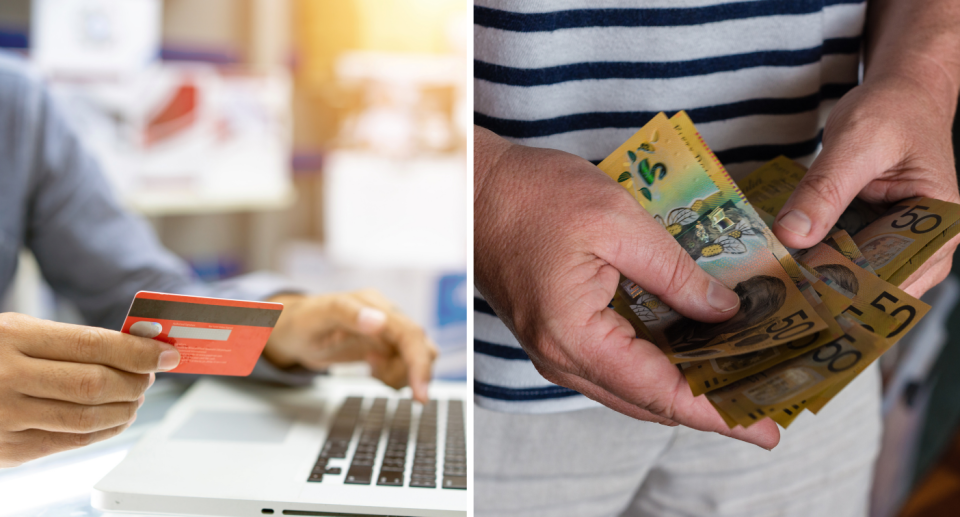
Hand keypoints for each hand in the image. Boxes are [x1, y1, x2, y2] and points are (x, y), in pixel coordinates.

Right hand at [0, 313, 180, 466]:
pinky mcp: (9, 449)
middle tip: (151, 375)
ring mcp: (6, 417)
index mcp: (13, 337)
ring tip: (136, 397)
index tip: (166, 354)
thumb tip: (139, 347)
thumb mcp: (20, 331)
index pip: (93, 345)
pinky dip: (105, 431)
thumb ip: (73, 340)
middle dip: (136, 381)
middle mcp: (7, 377)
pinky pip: (71, 442)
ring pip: (88, 418)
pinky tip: (116, 418)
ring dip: (126, 408)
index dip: (138, 352)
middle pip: (95, 384)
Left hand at [263, 291, 437, 402]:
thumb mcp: (318, 318)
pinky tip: (373, 371)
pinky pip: (405, 364)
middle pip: (420, 347)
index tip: (420, 393)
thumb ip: (347, 314)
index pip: (410, 334)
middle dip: (414, 374)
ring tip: (373, 373)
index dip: (419, 364)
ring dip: (401, 374)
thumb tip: (379, 321)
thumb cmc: (301, 322)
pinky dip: (395, 375)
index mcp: (374, 304)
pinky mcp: (386, 345)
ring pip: (416, 358)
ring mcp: (388, 331)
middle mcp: (386, 315)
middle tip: (403, 394)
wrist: (292, 330)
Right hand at [474, 126, 779, 448]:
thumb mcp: (618, 221)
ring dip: (684, 386)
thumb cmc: (534, 196)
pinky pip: (615, 366)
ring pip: (632, 388)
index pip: (660, 393)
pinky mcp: (557, 334)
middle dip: (709, 405)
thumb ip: (675, 271)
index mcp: (576, 336)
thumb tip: (724, 311)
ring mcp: (556, 350)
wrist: (475, 187)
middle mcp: (562, 357)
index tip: (765, 428)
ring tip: (737, 375)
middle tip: (765, 400)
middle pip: (648, 402)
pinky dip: (657, 365)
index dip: (718, 413)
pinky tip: (691, 346)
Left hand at [773, 77, 959, 297]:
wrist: (899, 95)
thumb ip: (825, 189)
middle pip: (877, 284)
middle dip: (829, 289)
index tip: (802, 297)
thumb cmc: (892, 111)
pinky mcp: (876, 238)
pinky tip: (785, 263)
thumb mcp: (854, 143)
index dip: (849, 289)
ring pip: (860, 277)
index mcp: (942, 222)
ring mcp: (902, 243)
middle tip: (778, 295)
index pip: (895, 272)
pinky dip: (819, 259)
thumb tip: (792, 234)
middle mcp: (929, 242)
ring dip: (820, 278)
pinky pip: (848, 258)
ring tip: (776, 285)